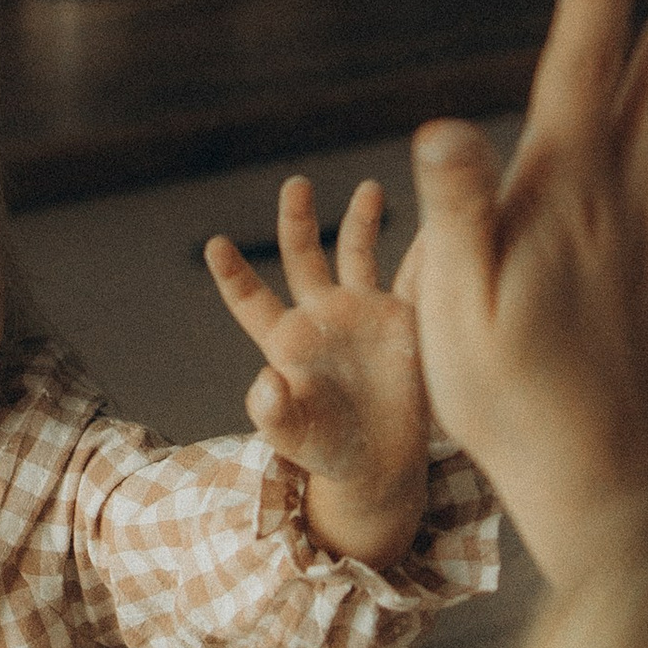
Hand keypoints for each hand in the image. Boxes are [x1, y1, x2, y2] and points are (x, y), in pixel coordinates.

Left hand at [202, 176, 432, 569]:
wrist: (380, 464)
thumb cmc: (327, 453)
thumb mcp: (294, 437)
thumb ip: (274, 412)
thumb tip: (265, 382)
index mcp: (286, 342)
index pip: (251, 300)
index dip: (233, 274)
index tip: (214, 244)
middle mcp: (321, 318)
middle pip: (302, 256)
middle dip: (296, 220)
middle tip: (296, 183)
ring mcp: (362, 315)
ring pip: (357, 253)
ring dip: (360, 219)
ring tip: (369, 188)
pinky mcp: (401, 321)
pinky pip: (410, 276)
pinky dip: (420, 250)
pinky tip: (433, 220)